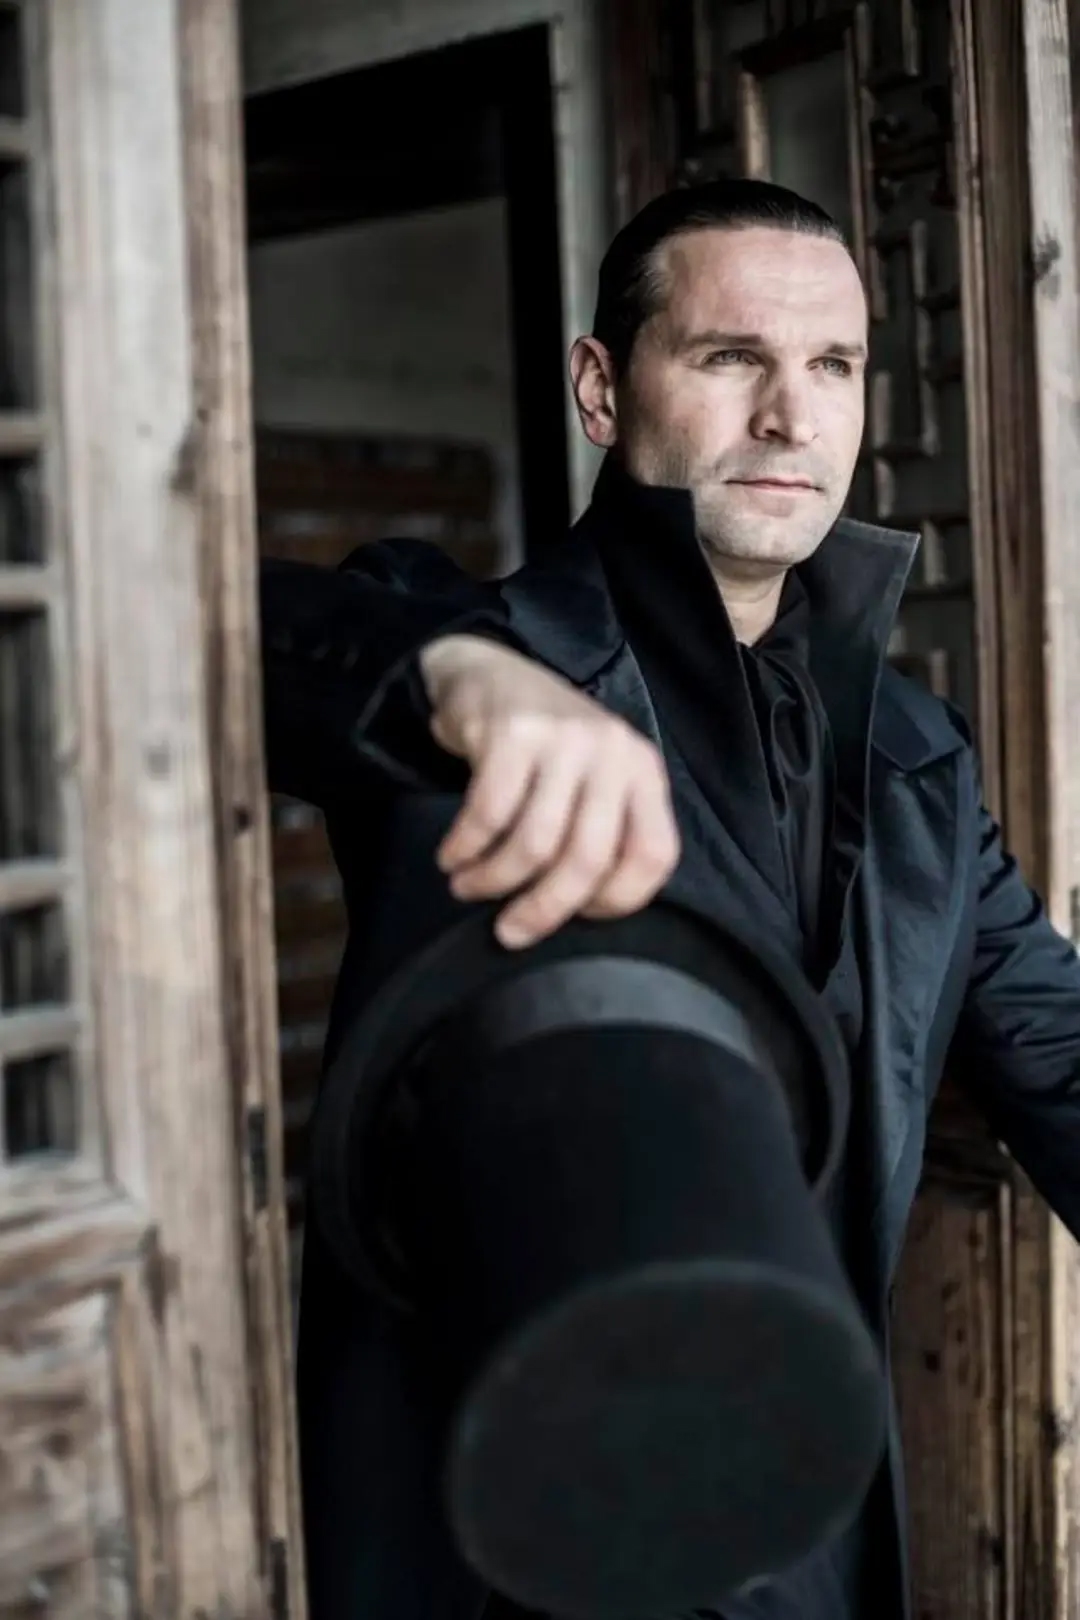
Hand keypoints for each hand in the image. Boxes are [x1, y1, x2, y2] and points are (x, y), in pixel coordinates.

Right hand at [419, 634, 679, 947]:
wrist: (490, 673)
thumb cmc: (547, 751)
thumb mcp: (594, 784)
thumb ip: (602, 835)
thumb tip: (573, 915)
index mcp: (644, 772)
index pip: (653, 855)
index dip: (617, 900)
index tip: (576, 914)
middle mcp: (613, 752)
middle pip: (589, 858)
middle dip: (543, 909)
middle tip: (509, 931)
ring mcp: (564, 739)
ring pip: (535, 842)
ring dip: (493, 881)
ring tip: (468, 888)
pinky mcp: (513, 732)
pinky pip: (489, 814)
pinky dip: (466, 848)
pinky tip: (452, 857)